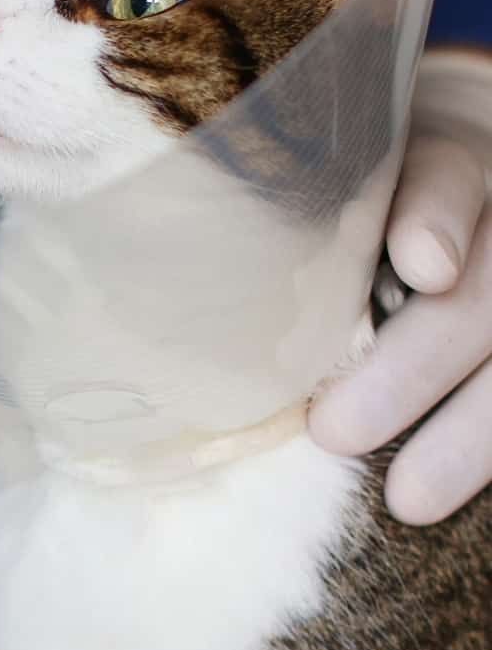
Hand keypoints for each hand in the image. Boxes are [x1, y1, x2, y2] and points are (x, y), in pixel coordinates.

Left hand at [310, 50, 491, 524]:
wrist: (454, 161)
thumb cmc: (360, 173)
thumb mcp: (336, 161)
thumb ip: (297, 194)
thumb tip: (187, 246)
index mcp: (449, 149)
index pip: (451, 172)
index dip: (439, 216)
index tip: (423, 266)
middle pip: (483, 291)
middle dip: (416, 366)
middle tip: (333, 430)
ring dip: (471, 433)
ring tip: (408, 500)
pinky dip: (485, 444)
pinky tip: (442, 491)